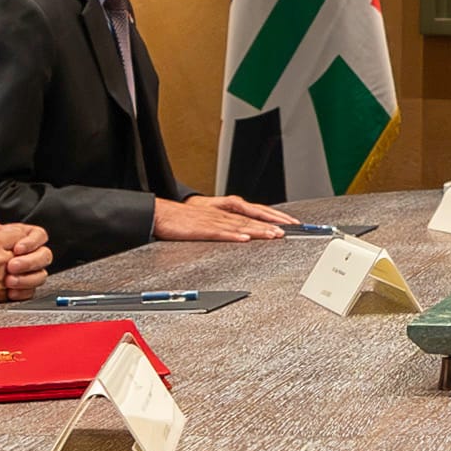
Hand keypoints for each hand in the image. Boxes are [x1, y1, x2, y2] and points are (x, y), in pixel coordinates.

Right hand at [0, 212, 55, 309]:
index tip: (17, 241)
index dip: (23, 237)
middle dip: (36, 254)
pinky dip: (24, 289)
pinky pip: (22, 294)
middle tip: (25, 256)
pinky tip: (16, 284)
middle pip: (37, 255)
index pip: (25, 234)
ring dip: (33, 272)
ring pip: (34, 276)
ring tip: (21, 270)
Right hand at [152, 194, 289, 242]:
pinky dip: (233, 235)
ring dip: (258, 230)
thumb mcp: (208, 220)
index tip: (288, 224)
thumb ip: (225, 225)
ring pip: (240, 225)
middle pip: (251, 219)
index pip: (253, 214)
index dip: (272, 218)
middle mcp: (222, 214)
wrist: (161, 214)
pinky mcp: (202, 229)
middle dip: (271, 225)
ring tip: (273, 235)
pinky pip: (220, 232)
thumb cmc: (183, 220)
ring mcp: (213, 221)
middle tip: (288, 231)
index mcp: (224, 212)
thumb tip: (242, 232)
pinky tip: (244, 238)